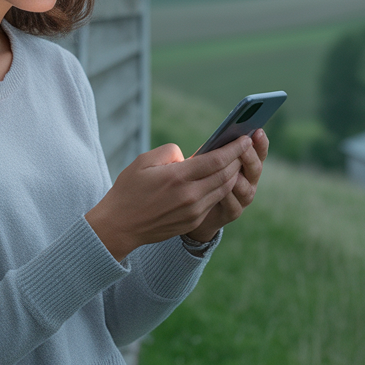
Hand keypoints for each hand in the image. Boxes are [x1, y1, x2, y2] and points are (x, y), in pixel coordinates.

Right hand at [85, 135, 251, 261]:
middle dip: (238, 159)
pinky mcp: (192, 222)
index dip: (234, 148)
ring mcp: (193, 211)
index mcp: (177, 178)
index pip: (217, 160)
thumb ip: (170, 152)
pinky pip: (214, 201)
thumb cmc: (129, 190)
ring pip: (223, 189)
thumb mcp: (143, 161)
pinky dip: (221, 188)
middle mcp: (190, 196)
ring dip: (233, 174)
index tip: (245, 138)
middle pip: (226, 174)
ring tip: (236, 161)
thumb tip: (189, 156)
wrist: (120, 226)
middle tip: (245, 146)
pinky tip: (221, 179)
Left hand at [186, 128, 268, 242]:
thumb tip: (218, 137)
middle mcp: (249, 180)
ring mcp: (243, 198)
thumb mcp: (205, 159)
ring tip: (233, 169)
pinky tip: (221, 191)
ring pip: (245, 187)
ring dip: (239, 177)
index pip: (259, 151)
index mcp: (247, 164)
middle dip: (249, 156)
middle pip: (255, 168)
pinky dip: (228, 196)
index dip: (260, 142)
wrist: (193, 206)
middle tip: (244, 145)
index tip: (257, 131)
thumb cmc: (199, 175)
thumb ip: (214, 150)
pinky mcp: (233, 212)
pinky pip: (233, 204)